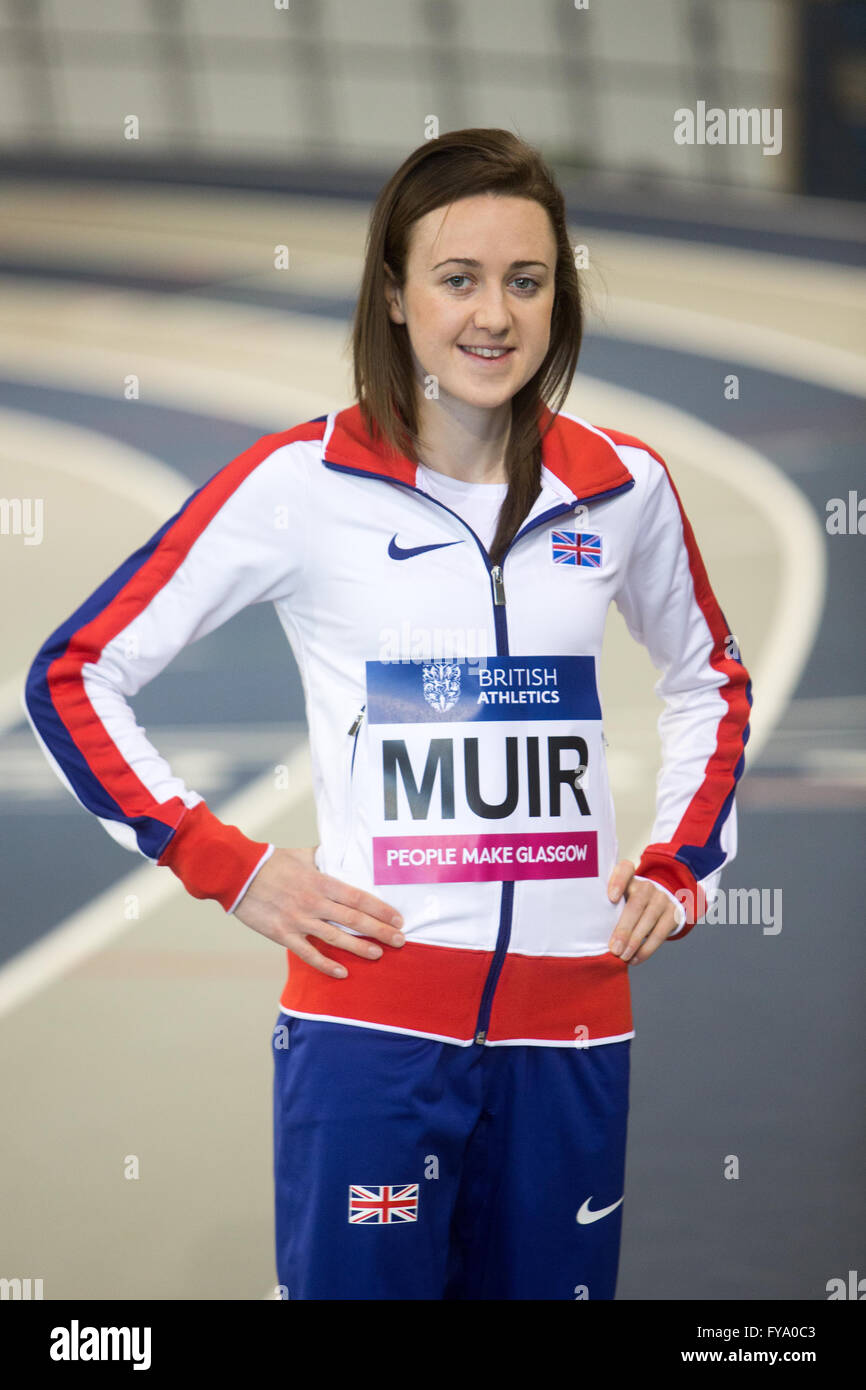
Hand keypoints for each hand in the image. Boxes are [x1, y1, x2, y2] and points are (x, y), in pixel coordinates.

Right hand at [231, 846, 405, 978]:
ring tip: (379, 955)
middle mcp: (314, 902)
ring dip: (360, 948)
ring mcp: (299, 920)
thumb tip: (338, 852)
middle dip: (380, 931)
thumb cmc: (270, 862)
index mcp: (321, 881)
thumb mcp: (301, 854)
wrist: (237, 873)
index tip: (398, 918)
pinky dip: (326, 964)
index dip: (381, 909)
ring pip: (336, 938)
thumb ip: (323, 857)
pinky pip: (308, 953)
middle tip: (401, 940)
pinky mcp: (283, 934)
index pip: (358, 898)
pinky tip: (343, 972)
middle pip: (354, 919)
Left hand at [606, 859, 678, 963]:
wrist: (657, 903)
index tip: (611, 898)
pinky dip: (646, 949)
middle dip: (624, 928)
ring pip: (649, 920)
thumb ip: (604, 905)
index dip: (618, 881)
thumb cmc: (625, 904)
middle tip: (614, 948)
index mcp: (629, 877)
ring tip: (623, 957)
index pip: (625, 869)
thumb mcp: (616, 898)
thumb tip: (587, 931)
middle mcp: (647, 885)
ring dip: (635, 942)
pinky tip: (635, 959)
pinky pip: (660, 933)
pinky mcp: (673, 914)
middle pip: (636, 903)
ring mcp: (661, 899)